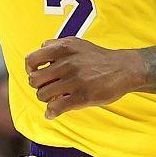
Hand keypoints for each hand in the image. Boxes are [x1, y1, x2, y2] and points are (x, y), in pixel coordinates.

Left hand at [25, 37, 142, 117]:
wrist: (125, 69)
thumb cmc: (100, 58)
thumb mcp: (78, 43)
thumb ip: (57, 45)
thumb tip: (39, 52)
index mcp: (64, 48)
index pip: (32, 60)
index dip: (30, 69)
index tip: (36, 74)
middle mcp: (67, 63)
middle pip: (35, 80)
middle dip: (39, 86)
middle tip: (48, 87)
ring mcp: (74, 81)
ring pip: (43, 95)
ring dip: (47, 99)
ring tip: (56, 98)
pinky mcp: (82, 96)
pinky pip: (56, 108)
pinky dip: (51, 113)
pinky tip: (53, 113)